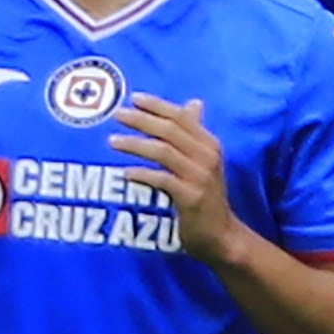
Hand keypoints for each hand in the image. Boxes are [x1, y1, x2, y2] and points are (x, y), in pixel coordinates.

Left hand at [113, 94, 241, 267]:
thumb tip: (193, 103)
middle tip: (117, 115)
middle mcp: (207, 156)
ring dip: (135, 144)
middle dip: (141, 120)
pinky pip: (162, 180)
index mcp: (210, 144)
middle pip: (170, 130)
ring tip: (112, 142)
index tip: (134, 98)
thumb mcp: (205, 162)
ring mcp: (200, 177)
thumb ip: (194, 134)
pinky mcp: (191, 198)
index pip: (182, 117)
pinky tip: (125, 173)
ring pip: (163, 151)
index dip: (157, 105)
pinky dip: (142, 175)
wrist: (221, 235)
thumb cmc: (207, 197)